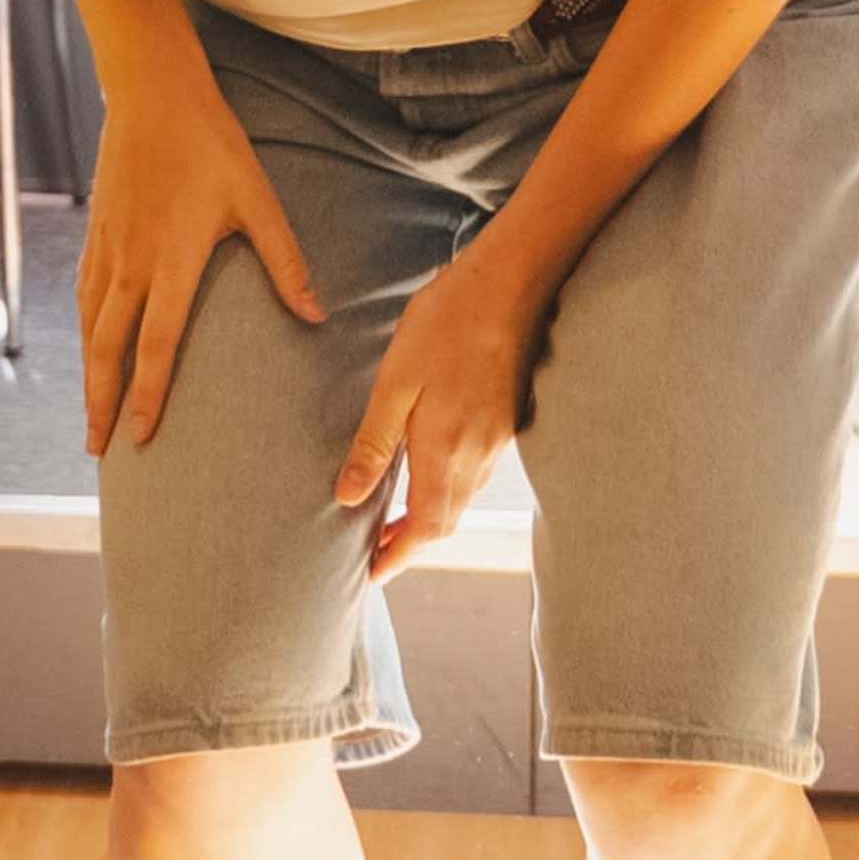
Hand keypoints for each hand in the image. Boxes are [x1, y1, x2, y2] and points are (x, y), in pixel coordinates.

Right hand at [76, 67, 323, 452]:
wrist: (152, 93)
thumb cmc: (211, 144)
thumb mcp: (257, 200)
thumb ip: (285, 262)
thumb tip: (317, 316)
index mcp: (172, 259)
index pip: (155, 344)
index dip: (147, 394)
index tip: (141, 436)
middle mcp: (131, 262)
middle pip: (107, 349)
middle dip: (102, 403)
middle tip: (99, 450)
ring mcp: (107, 248)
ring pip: (89, 326)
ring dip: (88, 375)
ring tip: (91, 415)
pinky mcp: (96, 233)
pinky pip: (83, 296)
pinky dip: (84, 333)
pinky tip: (89, 349)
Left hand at [332, 239, 540, 570]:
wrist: (510, 284)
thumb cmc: (445, 323)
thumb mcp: (395, 381)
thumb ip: (374, 442)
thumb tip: (348, 497)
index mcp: (445, 451)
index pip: (423, 528)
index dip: (396, 557)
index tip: (370, 575)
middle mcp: (476, 457)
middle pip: (443, 522)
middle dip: (409, 545)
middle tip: (373, 553)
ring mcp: (496, 441)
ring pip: (460, 500)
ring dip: (428, 519)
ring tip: (391, 519)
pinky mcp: (504, 422)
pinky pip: (473, 475)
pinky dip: (446, 490)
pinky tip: (426, 472)